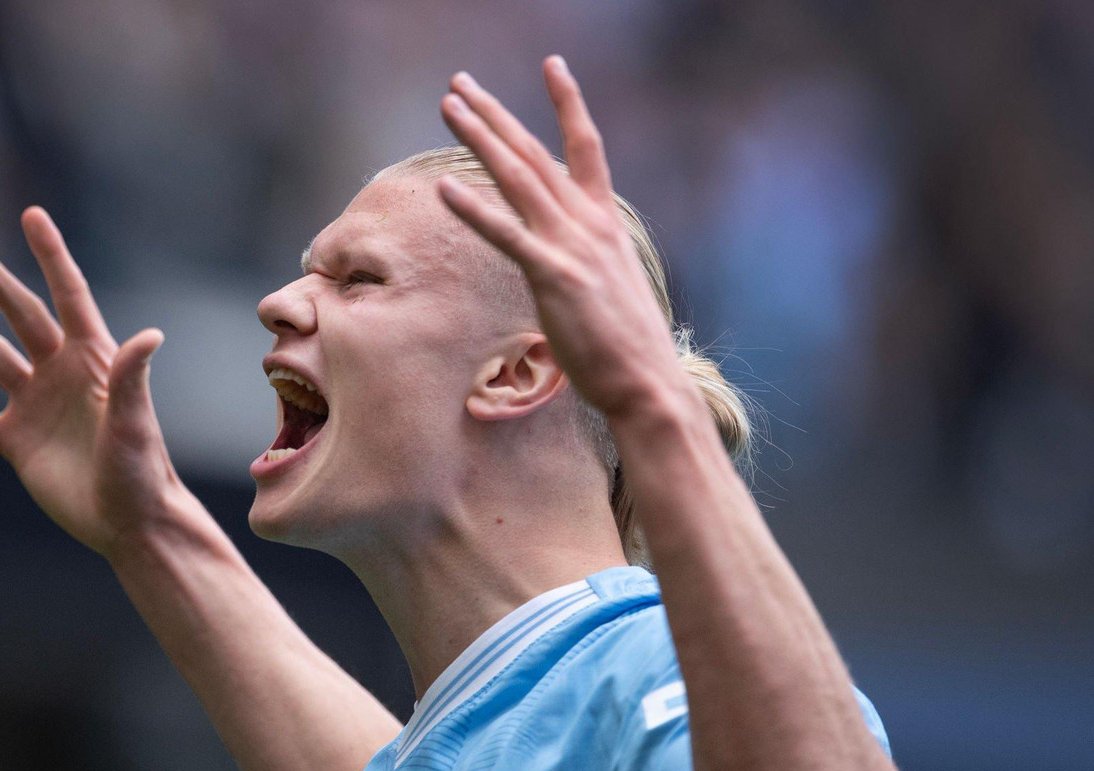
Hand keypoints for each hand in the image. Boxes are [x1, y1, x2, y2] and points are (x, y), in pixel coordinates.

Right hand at [0, 207, 179, 557]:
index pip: (69, 296)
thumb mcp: (134, 423)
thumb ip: (132, 379)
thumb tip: (149, 334)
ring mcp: (36, 405)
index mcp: (94, 360)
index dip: (52, 255)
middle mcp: (61, 373)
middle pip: (22, 315)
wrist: (128, 523)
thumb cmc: (142, 472)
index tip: (32, 215)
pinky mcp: (16, 440)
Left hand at [437, 56, 690, 419]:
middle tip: (460, 83)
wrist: (648, 382)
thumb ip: (586, 262)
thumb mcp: (609, 287)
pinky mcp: (555, 278)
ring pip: (519, 179)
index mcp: (605, 223)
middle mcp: (590, 224)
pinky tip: (445, 189)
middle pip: (535, 154)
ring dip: (481, 138)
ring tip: (450, 107)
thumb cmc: (626, 346)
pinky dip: (475, 210)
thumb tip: (569, 263)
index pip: (586, 148)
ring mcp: (572, 247)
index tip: (552, 64)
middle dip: (495, 114)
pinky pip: (507, 235)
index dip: (568, 103)